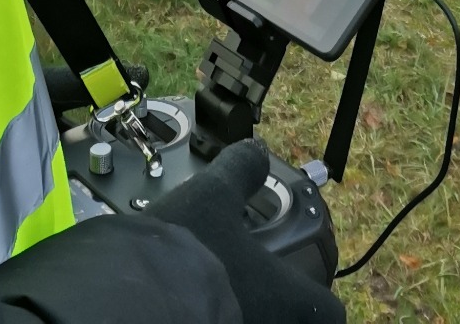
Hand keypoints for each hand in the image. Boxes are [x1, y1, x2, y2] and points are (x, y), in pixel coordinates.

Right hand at [150, 140, 345, 323]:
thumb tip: (255, 153)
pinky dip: (217, 317)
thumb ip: (240, 171)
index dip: (318, 292)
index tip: (303, 276)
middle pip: (294, 322)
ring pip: (259, 323)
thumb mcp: (212, 195)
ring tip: (224, 284)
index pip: (329, 312)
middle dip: (280, 302)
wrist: (130, 298)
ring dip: (249, 307)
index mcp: (288, 300)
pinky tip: (194, 301)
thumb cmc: (183, 253)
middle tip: (259, 275)